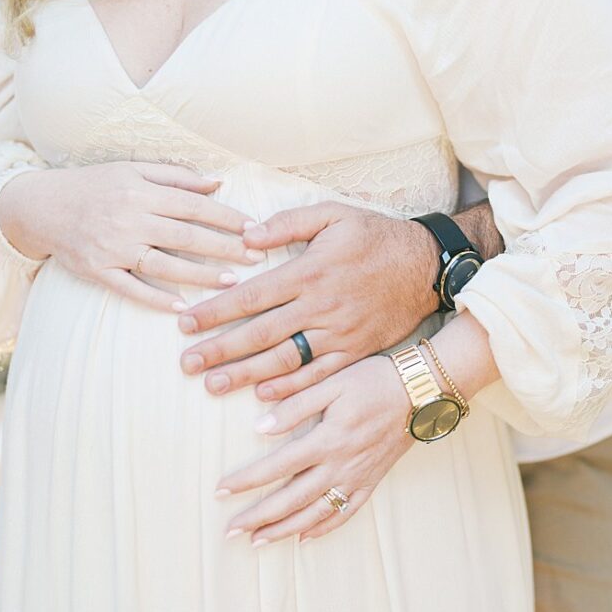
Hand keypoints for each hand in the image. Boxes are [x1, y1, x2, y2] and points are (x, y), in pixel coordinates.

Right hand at [0, 162, 261, 311]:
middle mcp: (129, 219)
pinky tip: (183, 308)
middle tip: (256, 258)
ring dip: (200, 275)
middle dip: (225, 248)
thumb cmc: (97, 185)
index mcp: (142, 192)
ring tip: (232, 282)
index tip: (255, 228)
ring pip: (164, 265)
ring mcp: (113, 248)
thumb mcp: (134, 170)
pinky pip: (131, 289)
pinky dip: (157, 299)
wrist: (43, 206)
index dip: (227, 217)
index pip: (194, 206)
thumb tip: (218, 183)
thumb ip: (177, 176)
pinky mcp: (98, 271)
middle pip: (186, 236)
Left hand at [177, 201, 439, 397]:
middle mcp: (320, 306)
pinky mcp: (355, 351)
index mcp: (310, 271)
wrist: (426, 266)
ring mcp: (339, 333)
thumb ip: (289, 222)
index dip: (215, 310)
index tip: (185, 322)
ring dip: (245, 375)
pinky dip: (291, 389)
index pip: (252, 295)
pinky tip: (264, 397)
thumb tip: (246, 236)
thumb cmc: (376, 235)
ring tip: (213, 385)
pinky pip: (318, 375)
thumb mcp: (334, 214)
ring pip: (285, 360)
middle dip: (219, 349)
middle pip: (261, 333)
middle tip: (185, 364)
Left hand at [216, 355, 412, 544]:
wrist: (420, 392)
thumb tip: (259, 427)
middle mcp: (340, 466)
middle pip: (291, 500)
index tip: (220, 490)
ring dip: (284, 530)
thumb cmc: (374, 380)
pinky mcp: (372, 481)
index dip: (246, 480)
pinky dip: (323, 529)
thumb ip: (296, 404)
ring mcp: (357, 477)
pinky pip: (345, 513)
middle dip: (258, 517)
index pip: (276, 466)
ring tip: (258, 541)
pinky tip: (305, 538)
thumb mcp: (333, 382)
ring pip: (315, 514)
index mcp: (326, 439)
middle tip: (230, 531)